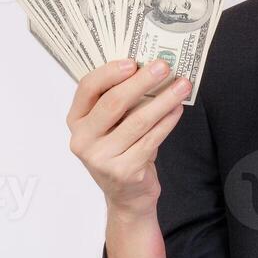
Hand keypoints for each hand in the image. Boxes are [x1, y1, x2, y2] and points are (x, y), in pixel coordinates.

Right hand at [66, 59, 189, 220]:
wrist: (127, 196)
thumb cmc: (121, 150)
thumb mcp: (111, 125)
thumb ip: (119, 100)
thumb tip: (149, 68)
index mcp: (76, 121)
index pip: (87, 88)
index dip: (110, 72)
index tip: (133, 62)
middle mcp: (83, 140)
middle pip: (113, 103)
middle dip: (142, 81)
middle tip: (163, 67)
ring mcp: (101, 158)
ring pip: (137, 121)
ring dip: (163, 100)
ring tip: (181, 86)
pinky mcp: (124, 171)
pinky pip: (151, 139)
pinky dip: (167, 121)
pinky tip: (177, 109)